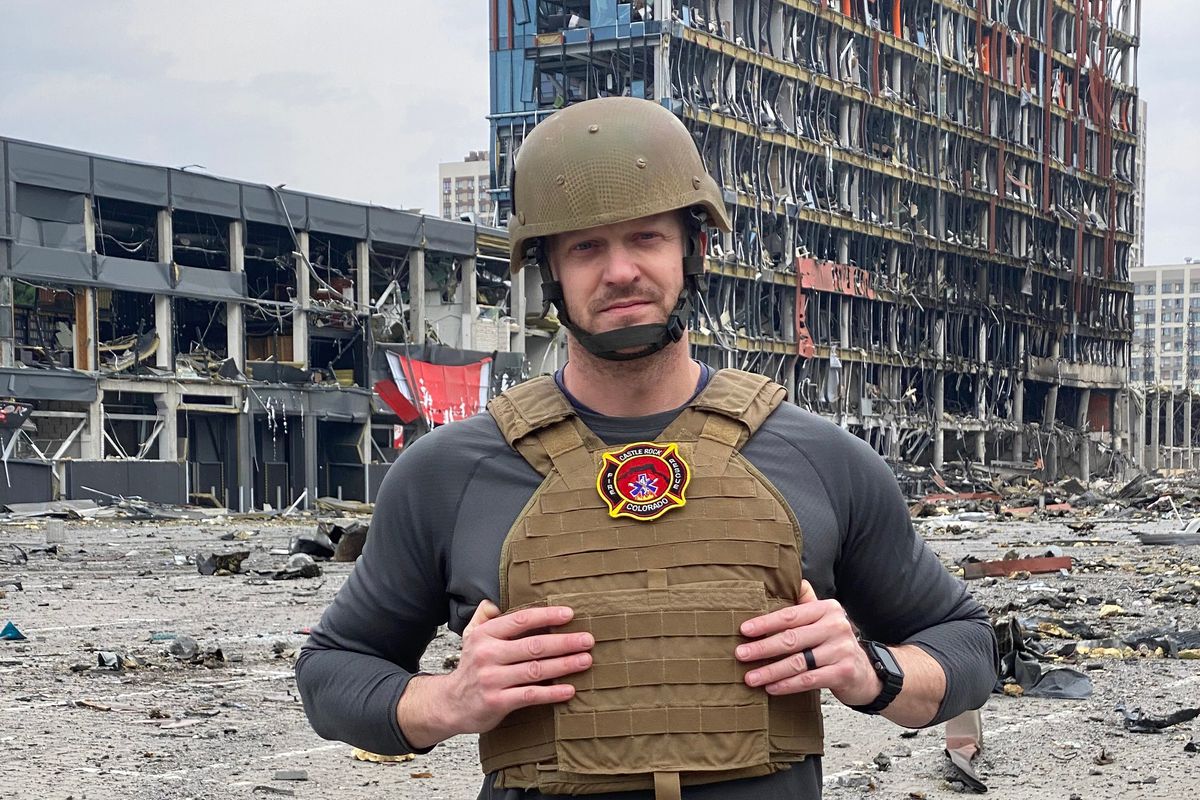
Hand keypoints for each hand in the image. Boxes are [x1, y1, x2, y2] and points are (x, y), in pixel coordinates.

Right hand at [399, 601, 593, 746]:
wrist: (451, 704)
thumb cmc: (471, 667)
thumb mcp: (470, 637)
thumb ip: (483, 617)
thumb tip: (493, 601)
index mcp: (485, 635)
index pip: (520, 620)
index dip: (546, 616)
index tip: (570, 614)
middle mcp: (487, 655)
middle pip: (533, 645)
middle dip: (564, 642)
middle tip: (588, 640)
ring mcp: (492, 679)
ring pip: (535, 670)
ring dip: (564, 665)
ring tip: (586, 660)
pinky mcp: (497, 702)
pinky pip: (530, 695)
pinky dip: (552, 692)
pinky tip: (570, 689)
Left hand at [734, 580, 881, 706]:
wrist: (867, 672)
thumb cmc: (835, 642)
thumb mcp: (824, 618)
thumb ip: (806, 601)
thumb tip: (788, 579)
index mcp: (827, 609)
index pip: (791, 615)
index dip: (765, 623)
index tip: (744, 630)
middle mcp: (836, 626)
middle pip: (791, 638)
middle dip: (762, 648)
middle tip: (741, 654)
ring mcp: (841, 650)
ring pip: (798, 662)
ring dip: (771, 671)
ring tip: (751, 677)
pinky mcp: (844, 673)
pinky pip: (809, 680)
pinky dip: (787, 685)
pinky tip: (771, 688)